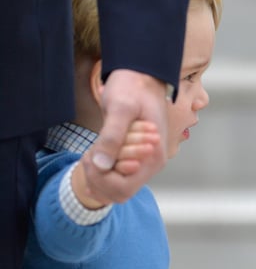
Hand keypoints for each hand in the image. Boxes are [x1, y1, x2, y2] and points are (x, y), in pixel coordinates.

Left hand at [81, 70, 170, 203]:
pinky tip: (95, 152)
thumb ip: (112, 137)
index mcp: (152, 157)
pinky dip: (102, 170)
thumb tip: (101, 165)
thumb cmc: (133, 87)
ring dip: (99, 175)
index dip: (101, 178)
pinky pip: (116, 177)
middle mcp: (151, 166)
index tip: (91, 154)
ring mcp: (144, 164)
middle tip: (90, 152)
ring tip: (93, 150)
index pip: (122, 189)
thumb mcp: (120, 108)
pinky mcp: (135, 159)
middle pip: (118, 193)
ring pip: (116, 188)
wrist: (142, 76)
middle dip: (98, 177)